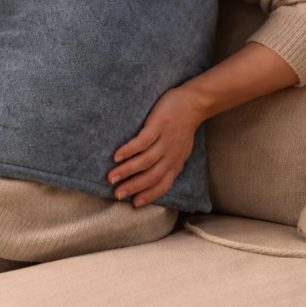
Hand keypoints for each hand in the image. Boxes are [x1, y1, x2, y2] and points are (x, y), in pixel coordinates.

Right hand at [107, 42, 297, 206]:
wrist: (193, 103)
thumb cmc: (183, 126)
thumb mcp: (180, 150)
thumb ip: (169, 164)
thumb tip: (153, 178)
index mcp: (175, 163)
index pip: (162, 185)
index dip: (148, 196)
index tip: (133, 203)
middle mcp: (171, 155)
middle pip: (151, 176)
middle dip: (133, 187)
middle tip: (117, 193)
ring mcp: (165, 141)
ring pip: (145, 161)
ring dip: (127, 171)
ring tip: (112, 177)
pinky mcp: (158, 126)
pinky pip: (143, 142)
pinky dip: (129, 150)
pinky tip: (117, 156)